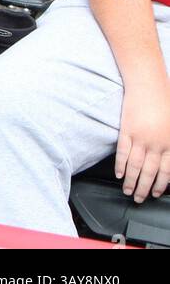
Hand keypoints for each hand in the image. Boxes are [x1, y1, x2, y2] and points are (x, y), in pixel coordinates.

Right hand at [115, 83, 169, 202]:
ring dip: (131, 181)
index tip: (155, 193)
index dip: (160, 185)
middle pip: (150, 172)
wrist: (149, 84)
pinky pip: (123, 152)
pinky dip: (120, 165)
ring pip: (136, 166)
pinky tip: (119, 174)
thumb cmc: (165, 101)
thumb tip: (167, 158)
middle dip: (143, 188)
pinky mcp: (127, 131)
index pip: (166, 171)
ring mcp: (141, 138)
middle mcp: (156, 144)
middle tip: (138, 198)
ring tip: (126, 190)